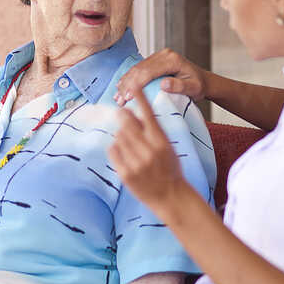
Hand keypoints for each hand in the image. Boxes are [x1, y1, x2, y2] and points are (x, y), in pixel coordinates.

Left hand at [109, 89, 198, 222]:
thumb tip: (132, 113)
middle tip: (120, 112)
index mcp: (162, 142)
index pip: (149, 115)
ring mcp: (136, 163)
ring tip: (130, 141)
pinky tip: (123, 152)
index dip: (141, 99)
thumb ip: (152, 131)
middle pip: (128, 124)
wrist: (170, 197)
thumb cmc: (169, 169)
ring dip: (121, 134)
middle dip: (123, 116)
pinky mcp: (126, 174)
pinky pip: (113, 151)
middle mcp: (149, 151)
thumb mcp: (167, 146)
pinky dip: (115, 147)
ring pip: (119, 136)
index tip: (134, 86)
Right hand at [115, 48, 208, 105]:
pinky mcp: (154, 61)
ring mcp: (158, 57)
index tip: (128, 97)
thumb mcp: (194, 88)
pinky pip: (138, 69)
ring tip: (117, 98)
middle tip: (120, 101)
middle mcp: (164, 55)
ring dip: (125, 83)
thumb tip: (164, 84)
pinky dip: (128, 80)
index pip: (149, 71)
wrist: (203, 80)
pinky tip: (120, 89)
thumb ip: (179, 86)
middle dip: (128, 85)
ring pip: (136, 69)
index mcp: (172, 59)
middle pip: (140, 69)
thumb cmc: (199, 86)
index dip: (137, 84)